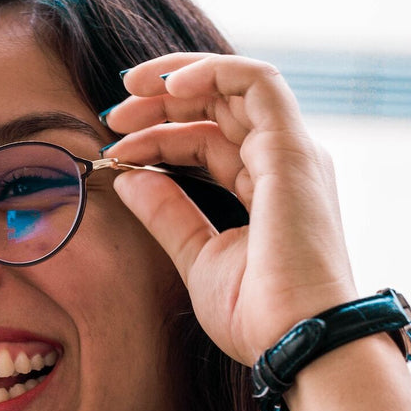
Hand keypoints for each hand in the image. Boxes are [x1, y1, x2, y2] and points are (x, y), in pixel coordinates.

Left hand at [103, 53, 355, 365]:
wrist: (297, 341)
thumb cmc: (258, 314)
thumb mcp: (197, 256)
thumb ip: (167, 212)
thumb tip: (128, 176)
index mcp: (265, 187)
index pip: (206, 140)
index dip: (157, 137)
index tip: (114, 150)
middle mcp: (282, 163)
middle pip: (218, 107)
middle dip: (161, 102)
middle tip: (113, 115)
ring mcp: (291, 154)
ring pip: (235, 86)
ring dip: (179, 80)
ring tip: (130, 90)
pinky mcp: (292, 151)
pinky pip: (258, 82)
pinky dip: (212, 70)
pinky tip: (167, 83)